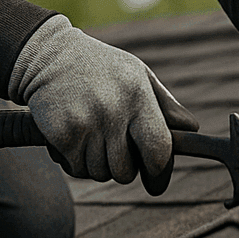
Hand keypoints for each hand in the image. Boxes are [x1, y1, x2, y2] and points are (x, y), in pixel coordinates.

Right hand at [8, 15, 197, 192]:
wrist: (47, 56)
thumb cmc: (101, 67)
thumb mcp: (138, 74)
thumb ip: (165, 105)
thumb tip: (191, 130)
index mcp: (138, 96)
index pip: (158, 150)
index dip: (160, 172)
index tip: (156, 181)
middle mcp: (113, 112)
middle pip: (126, 171)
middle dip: (122, 167)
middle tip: (114, 146)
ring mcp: (85, 125)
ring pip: (100, 174)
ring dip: (97, 164)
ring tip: (92, 136)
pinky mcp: (61, 136)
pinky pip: (76, 169)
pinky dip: (76, 161)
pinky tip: (74, 136)